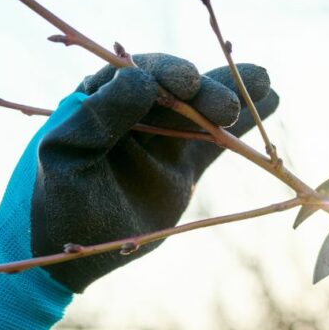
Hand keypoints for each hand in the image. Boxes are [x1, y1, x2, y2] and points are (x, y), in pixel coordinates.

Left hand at [0, 53, 277, 329]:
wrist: (70, 256)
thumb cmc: (58, 203)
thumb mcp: (67, 158)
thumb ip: (99, 118)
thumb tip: (143, 80)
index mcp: (98, 100)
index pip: (139, 73)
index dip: (166, 72)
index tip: (188, 83)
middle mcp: (133, 113)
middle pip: (177, 89)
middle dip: (205, 91)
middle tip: (226, 107)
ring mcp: (161, 139)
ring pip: (201, 110)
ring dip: (231, 97)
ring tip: (266, 84)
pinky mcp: (182, 166)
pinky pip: (214, 139)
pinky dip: (241, 125)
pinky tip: (271, 99)